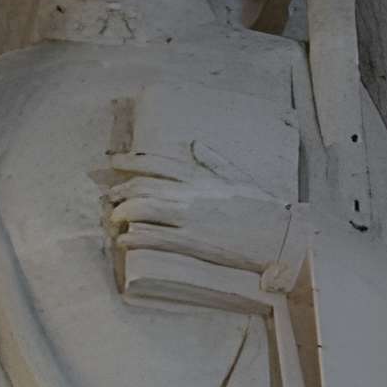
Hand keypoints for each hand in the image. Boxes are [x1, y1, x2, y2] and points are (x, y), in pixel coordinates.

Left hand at [108, 142, 292, 275]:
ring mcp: (190, 218)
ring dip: (123, 214)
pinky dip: (135, 238)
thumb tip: (196, 144)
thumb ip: (213, 161)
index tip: (113, 162)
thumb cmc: (261, 208)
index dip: (131, 161)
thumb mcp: (237, 178)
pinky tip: (124, 241)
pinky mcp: (192, 242)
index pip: (157, 163)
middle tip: (109, 198)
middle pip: (144, 186)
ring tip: (113, 220)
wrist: (277, 234)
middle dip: (121, 191)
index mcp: (200, 177)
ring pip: (144, 209)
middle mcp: (190, 194)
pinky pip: (155, 238)